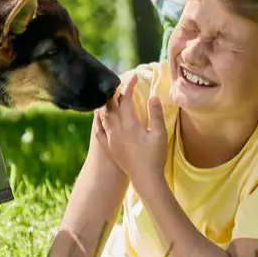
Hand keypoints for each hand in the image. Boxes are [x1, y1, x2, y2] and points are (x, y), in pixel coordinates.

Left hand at [95, 73, 167, 189]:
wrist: (145, 179)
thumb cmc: (155, 157)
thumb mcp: (160, 134)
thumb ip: (156, 114)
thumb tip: (153, 96)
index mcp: (129, 125)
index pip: (125, 100)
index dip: (129, 87)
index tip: (134, 77)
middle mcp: (116, 130)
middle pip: (111, 106)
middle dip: (114, 93)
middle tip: (119, 84)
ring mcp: (110, 139)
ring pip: (103, 117)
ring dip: (105, 105)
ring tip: (109, 96)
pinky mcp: (108, 148)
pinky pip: (98, 131)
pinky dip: (98, 121)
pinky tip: (99, 117)